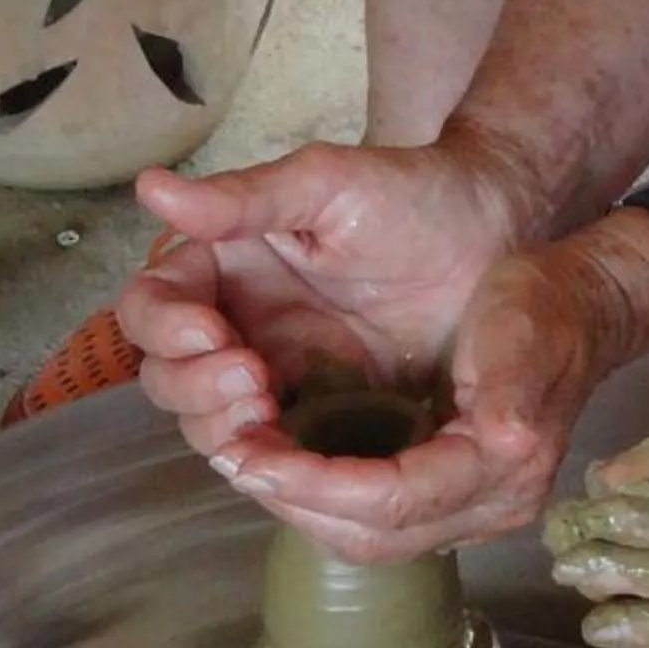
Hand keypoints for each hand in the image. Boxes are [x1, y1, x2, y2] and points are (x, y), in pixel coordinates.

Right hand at [114, 135, 529, 518]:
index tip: (210, 335)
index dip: (163, 329)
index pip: (152, 307)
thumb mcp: (328, 185)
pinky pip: (274, 454)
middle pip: (167, 378)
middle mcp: (238, 324)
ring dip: (225, 428)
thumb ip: (244, 198)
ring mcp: (277, 376)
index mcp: (225, 266)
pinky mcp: (321, 416)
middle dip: (196, 388)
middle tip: (255, 377)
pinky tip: (298, 454)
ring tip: (271, 408)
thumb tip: (151, 186)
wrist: (497, 237)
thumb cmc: (412, 195)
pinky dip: (271, 462)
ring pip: (211, 424)